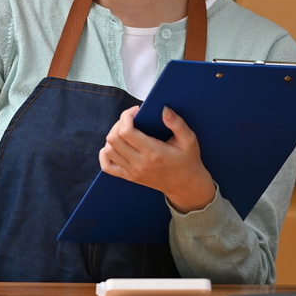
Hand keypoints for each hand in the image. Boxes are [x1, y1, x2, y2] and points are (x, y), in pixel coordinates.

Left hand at [99, 105, 215, 212]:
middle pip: (113, 139)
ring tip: (125, 131)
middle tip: (131, 119)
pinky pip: (107, 166)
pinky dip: (105, 154)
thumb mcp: (189, 140)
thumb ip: (177, 123)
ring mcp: (132, 172)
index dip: (126, 116)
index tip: (136, 111)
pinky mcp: (129, 177)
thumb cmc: (188, 160)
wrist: (186, 186)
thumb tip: (164, 109)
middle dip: (119, 123)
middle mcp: (139, 163)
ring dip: (113, 136)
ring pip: (108, 150)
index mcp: (153, 153)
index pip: (126, 132)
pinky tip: (115, 146)